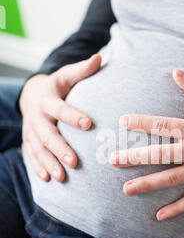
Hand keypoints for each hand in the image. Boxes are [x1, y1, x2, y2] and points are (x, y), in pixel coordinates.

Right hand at [20, 54, 100, 181]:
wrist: (32, 95)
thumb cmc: (57, 86)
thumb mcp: (67, 75)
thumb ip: (83, 70)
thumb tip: (100, 58)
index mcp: (47, 99)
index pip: (60, 108)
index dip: (73, 116)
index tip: (89, 124)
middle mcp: (37, 117)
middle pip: (47, 134)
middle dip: (60, 149)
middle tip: (74, 162)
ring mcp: (31, 131)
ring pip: (38, 149)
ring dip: (49, 163)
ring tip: (62, 177)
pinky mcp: (29, 141)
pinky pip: (32, 156)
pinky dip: (38, 167)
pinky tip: (48, 179)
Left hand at [110, 70, 183, 220]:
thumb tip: (175, 72)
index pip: (164, 125)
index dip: (142, 123)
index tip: (122, 122)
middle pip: (161, 154)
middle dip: (135, 157)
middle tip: (113, 160)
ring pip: (172, 178)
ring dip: (148, 184)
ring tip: (127, 190)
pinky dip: (177, 208)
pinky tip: (160, 215)